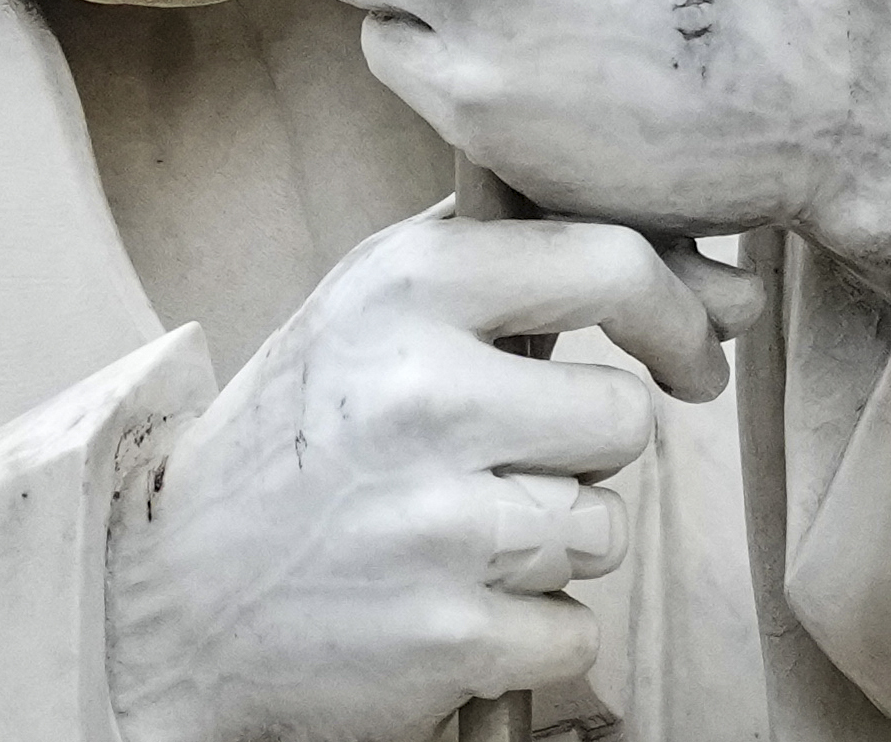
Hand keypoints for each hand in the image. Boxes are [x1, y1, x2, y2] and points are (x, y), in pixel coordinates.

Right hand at [106, 209, 752, 741]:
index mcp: (406, 285)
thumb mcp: (368, 303)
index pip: (610, 262)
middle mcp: (422, 391)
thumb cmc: (304, 435)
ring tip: (456, 531)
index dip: (679, 311)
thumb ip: (501, 258)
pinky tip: (447, 600)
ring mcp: (440, 518)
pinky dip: (528, 630)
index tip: (694, 349)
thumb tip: (711, 270)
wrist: (178, 589)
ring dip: (555, 544)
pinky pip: (576, 628)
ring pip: (605, 527)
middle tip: (506, 460)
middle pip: (626, 419)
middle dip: (587, 451)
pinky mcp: (453, 632)